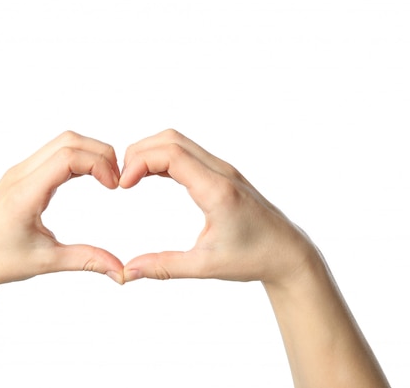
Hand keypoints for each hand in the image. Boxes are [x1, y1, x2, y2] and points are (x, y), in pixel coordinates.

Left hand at [0, 131, 124, 292]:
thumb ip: (87, 260)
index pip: (67, 157)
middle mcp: (20, 174)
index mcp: (24, 194)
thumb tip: (122, 272)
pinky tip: (91, 177)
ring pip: (62, 142)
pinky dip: (78, 158)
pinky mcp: (22, 174)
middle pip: (68, 141)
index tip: (115, 186)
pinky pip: (54, 152)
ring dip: (90, 153)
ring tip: (108, 179)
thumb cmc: (0, 262)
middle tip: (117, 180)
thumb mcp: (47, 262)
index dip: (98, 164)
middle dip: (100, 153)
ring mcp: (19, 171)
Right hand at [120, 129, 316, 284]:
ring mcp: (223, 169)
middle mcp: (221, 172)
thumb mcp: (205, 265)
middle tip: (122, 180)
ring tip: (131, 178)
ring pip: (179, 142)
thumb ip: (164, 267)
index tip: (122, 185)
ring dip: (150, 152)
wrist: (288, 252)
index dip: (139, 162)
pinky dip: (163, 158)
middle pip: (171, 139)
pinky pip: (187, 153)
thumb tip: (127, 271)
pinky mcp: (222, 173)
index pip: (171, 154)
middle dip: (139, 152)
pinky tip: (150, 176)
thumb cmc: (253, 258)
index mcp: (217, 190)